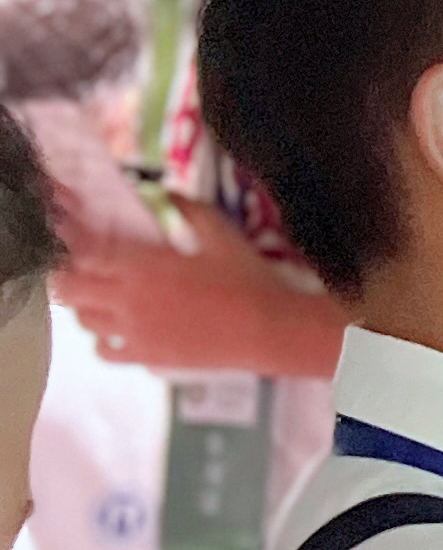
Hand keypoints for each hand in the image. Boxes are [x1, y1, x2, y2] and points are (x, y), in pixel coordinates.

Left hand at [51, 185, 341, 377]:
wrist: (268, 328)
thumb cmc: (247, 279)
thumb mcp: (222, 234)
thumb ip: (189, 210)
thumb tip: (165, 193)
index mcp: (141, 265)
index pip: (83, 254)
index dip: (72, 247)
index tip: (75, 241)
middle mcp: (127, 299)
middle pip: (68, 290)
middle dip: (66, 278)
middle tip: (80, 272)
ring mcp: (133, 331)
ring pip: (83, 322)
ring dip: (86, 307)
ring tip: (101, 300)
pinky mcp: (145, 356)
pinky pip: (105, 351)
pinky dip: (104, 340)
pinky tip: (119, 332)